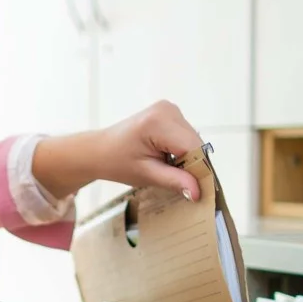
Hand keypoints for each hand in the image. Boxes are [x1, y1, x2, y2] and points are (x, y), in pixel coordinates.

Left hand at [30, 100, 205, 202]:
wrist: (100, 150)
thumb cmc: (117, 162)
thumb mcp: (146, 174)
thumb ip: (174, 181)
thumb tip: (199, 191)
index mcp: (159, 122)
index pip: (193, 148)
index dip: (200, 170)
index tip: (202, 191)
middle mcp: (168, 110)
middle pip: (196, 143)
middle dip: (193, 165)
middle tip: (183, 185)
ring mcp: (170, 109)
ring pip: (194, 141)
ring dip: (188, 158)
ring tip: (168, 169)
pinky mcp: (170, 113)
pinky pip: (187, 136)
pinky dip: (183, 151)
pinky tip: (167, 159)